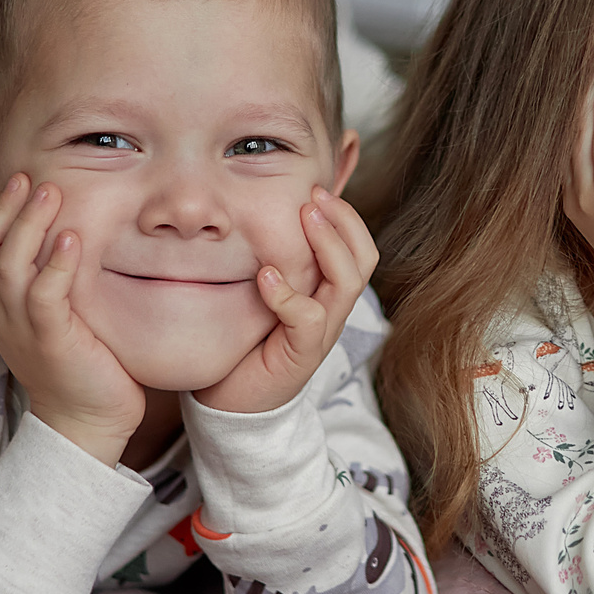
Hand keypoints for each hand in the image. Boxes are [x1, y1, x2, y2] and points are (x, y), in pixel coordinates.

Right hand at [0, 174, 144, 463]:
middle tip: (30, 177)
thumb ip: (47, 275)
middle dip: (3, 210)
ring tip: (51, 192)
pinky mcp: (51, 342)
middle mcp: (1, 316)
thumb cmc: (77, 360)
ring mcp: (22, 330)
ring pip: (8, 268)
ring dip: (28, 225)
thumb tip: (65, 227)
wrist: (88, 420)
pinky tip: (72, 239)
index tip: (16, 181)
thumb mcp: (52, 312)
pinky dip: (56, 265)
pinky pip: (43, 297)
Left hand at [196, 186, 378, 413]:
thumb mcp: (257, 293)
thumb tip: (248, 213)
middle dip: (344, 221)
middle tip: (315, 194)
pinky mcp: (301, 356)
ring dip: (328, 245)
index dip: (345, 216)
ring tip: (304, 218)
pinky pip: (308, 318)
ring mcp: (320, 334)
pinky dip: (289, 294)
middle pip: (364, 259)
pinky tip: (266, 275)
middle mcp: (331, 311)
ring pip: (347, 282)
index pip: (358, 247)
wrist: (229, 404)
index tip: (316, 188)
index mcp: (325, 294)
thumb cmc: (241, 343)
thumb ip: (266, 260)